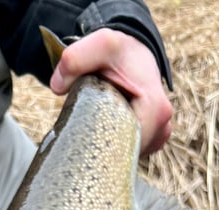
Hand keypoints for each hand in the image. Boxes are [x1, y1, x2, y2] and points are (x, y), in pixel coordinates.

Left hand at [49, 28, 172, 155]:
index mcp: (156, 110)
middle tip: (80, 140)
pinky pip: (127, 154)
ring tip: (91, 133)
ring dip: (106, 149)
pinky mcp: (149, 142)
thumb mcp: (100, 44)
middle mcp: (162, 127)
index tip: (81, 141)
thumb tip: (57, 87)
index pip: (128, 146)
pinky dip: (112, 148)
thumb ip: (75, 59)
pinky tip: (99, 135)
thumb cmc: (119, 51)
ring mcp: (157, 137)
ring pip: (126, 156)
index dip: (102, 148)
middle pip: (126, 155)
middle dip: (102, 151)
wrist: (132, 53)